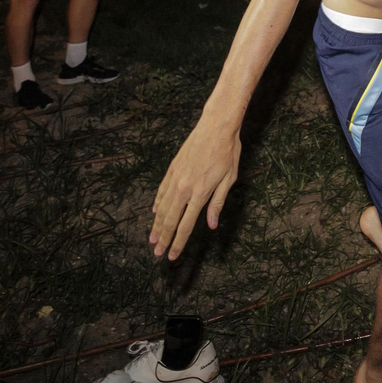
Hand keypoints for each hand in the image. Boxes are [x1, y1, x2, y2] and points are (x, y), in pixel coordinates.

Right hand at [149, 116, 242, 259]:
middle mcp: (184, 188)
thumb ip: (217, 203)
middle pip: (170, 220)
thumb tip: (210, 225)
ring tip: (152, 238)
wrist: (216, 127)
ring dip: (157, 224)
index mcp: (200, 194)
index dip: (178, 243)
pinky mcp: (172, 168)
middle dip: (163, 238)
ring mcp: (176, 178)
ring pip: (163, 207)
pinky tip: (155, 212)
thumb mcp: (228, 179)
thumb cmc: (228, 153)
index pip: (185, 225)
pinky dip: (158, 203)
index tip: (171, 255)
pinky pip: (162, 191)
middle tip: (157, 252)